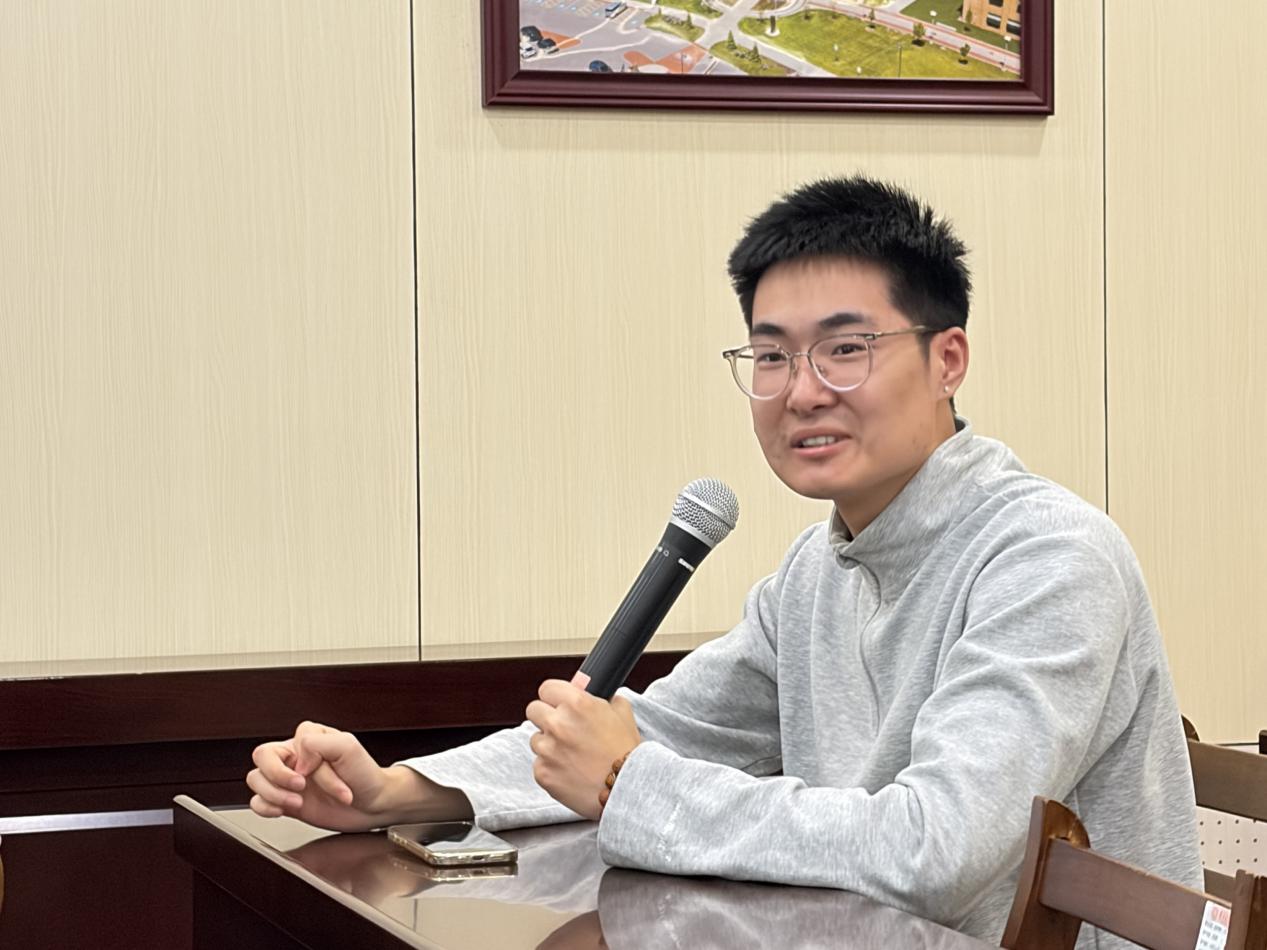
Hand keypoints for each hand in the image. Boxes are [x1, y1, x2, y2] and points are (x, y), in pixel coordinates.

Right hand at [246, 721, 396, 831]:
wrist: (372, 804)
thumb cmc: (364, 774)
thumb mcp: (348, 747)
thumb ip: (319, 743)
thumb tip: (298, 758)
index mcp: (308, 740)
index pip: (286, 742)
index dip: (300, 760)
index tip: (316, 770)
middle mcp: (295, 758)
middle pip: (261, 757)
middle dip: (277, 776)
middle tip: (301, 787)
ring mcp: (289, 781)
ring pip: (256, 780)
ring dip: (274, 794)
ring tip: (298, 802)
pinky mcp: (286, 802)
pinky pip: (258, 802)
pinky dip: (265, 808)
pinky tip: (283, 810)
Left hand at [525, 678, 640, 820]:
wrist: (626, 790)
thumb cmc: (627, 754)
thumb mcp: (623, 715)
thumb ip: (605, 699)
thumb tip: (591, 691)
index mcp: (577, 704)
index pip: (547, 688)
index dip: (555, 696)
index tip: (559, 703)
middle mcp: (558, 724)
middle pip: (534, 710)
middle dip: (547, 717)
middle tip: (563, 728)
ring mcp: (547, 749)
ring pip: (536, 739)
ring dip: (549, 744)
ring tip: (572, 755)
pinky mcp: (542, 773)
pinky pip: (539, 764)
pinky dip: (551, 767)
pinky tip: (570, 771)